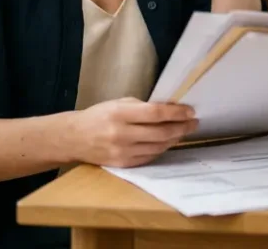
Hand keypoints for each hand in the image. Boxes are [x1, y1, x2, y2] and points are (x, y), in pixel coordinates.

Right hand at [70, 97, 197, 167]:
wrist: (73, 138)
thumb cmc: (99, 116)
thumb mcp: (118, 103)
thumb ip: (142, 106)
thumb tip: (170, 109)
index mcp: (119, 114)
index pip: (155, 113)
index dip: (176, 113)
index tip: (190, 111)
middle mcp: (121, 134)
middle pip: (160, 133)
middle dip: (181, 127)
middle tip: (194, 123)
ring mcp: (122, 152)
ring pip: (158, 147)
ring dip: (174, 139)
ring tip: (183, 131)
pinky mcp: (123, 164)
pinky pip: (149, 157)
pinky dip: (162, 149)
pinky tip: (168, 142)